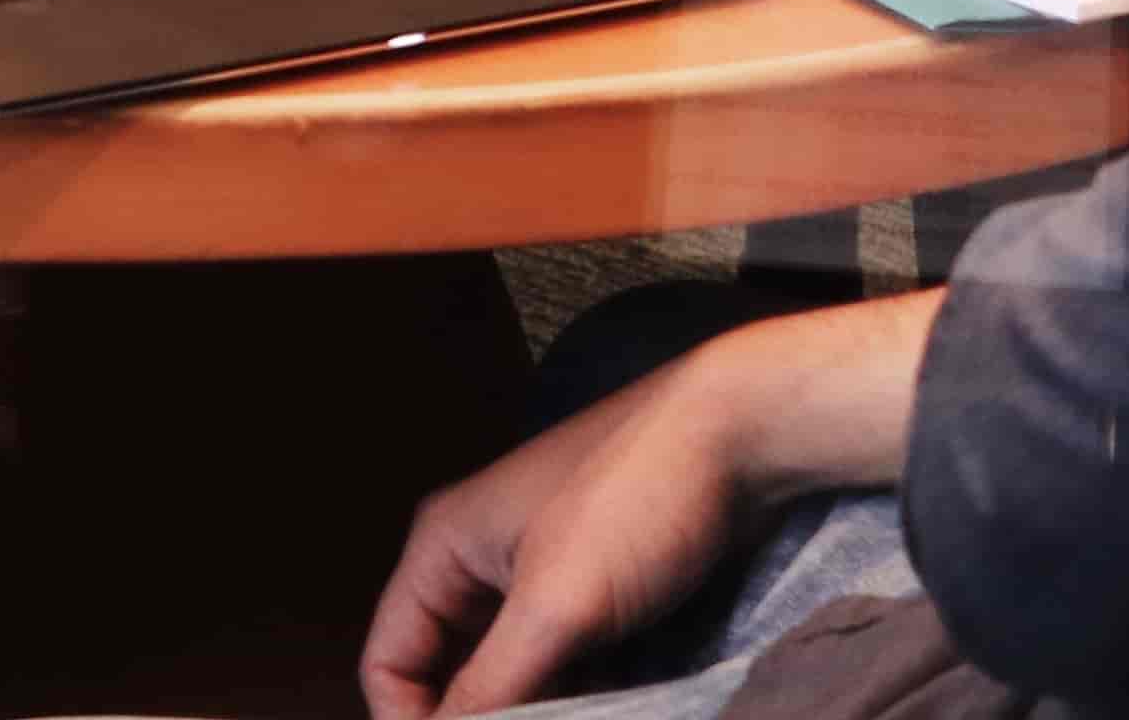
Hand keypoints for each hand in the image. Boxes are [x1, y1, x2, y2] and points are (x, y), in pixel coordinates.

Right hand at [363, 300, 935, 719]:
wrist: (739, 436)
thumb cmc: (637, 499)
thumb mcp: (557, 607)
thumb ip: (493, 685)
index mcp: (444, 547)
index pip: (389, 660)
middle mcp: (480, 558)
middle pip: (450, 669)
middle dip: (486, 716)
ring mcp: (540, 570)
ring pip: (514, 669)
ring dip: (540, 709)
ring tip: (586, 715)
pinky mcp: (594, 584)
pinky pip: (563, 657)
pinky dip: (581, 691)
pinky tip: (615, 702)